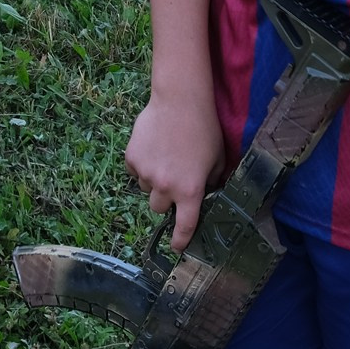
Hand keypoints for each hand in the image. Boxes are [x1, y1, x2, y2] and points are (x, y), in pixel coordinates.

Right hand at [125, 92, 224, 250]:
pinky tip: (152, 146)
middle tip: (172, 181)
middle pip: (158, 208)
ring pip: (145, 187)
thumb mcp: (218, 160)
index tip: (178, 247)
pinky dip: (141, 163)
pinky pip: (134, 169)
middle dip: (164, 199)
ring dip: (152, 180)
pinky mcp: (131, 157)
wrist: (180, 100)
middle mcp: (165, 187)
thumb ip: (211, 182)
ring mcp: (145, 172)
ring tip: (163, 157)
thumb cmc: (204, 129)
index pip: (184, 226)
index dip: (181, 240)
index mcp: (190, 191)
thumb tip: (206, 192)